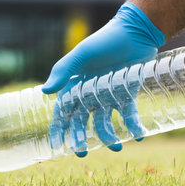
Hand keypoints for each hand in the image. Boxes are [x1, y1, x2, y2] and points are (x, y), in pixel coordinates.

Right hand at [42, 2, 164, 156]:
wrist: (135, 31)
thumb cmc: (105, 40)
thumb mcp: (82, 54)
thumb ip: (64, 70)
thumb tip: (45, 92)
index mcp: (75, 85)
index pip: (63, 111)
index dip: (58, 129)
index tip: (56, 147)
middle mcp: (90, 93)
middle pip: (82, 121)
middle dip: (81, 138)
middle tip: (82, 154)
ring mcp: (109, 95)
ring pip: (105, 122)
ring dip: (108, 136)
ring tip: (116, 147)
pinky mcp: (127, 94)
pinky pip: (128, 114)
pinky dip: (133, 126)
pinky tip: (138, 136)